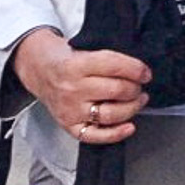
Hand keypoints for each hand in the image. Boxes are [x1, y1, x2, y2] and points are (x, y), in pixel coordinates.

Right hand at [11, 27, 150, 144]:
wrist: (39, 71)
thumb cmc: (67, 60)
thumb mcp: (84, 48)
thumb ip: (108, 59)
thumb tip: (138, 70)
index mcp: (76, 64)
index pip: (114, 66)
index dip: (137, 69)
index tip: (145, 73)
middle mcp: (73, 88)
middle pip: (116, 90)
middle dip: (136, 88)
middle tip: (140, 86)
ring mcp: (70, 110)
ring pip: (111, 114)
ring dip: (132, 108)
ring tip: (137, 101)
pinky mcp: (69, 126)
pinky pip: (95, 136)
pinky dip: (116, 134)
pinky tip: (129, 126)